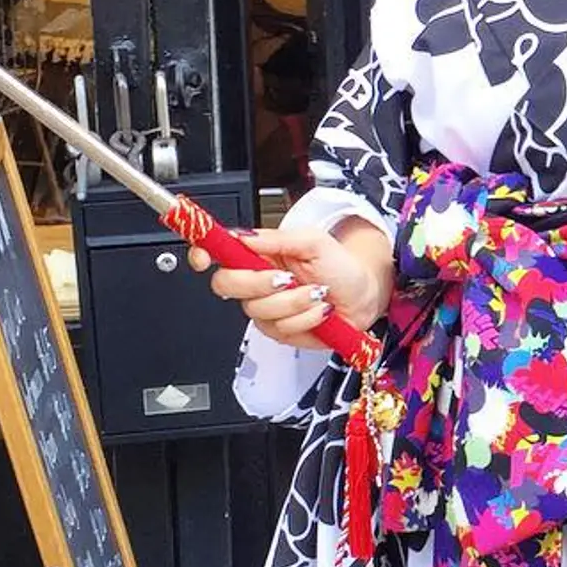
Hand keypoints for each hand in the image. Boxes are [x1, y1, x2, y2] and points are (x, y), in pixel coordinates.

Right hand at [188, 219, 392, 349]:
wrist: (365, 296)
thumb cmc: (340, 266)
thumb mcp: (313, 241)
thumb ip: (276, 238)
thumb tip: (242, 235)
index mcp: (257, 254)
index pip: (216, 253)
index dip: (202, 254)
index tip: (204, 256)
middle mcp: (255, 282)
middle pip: (226, 285)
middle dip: (258, 282)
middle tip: (286, 278)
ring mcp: (265, 309)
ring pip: (258, 310)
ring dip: (294, 301)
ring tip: (317, 293)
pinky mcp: (279, 331)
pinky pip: (281, 328)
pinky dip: (306, 318)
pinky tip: (320, 311)